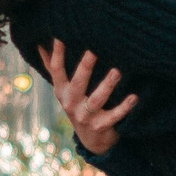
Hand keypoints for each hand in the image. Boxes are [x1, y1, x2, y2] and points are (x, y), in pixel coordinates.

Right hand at [41, 41, 138, 155]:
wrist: (92, 139)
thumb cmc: (78, 105)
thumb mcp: (64, 89)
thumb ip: (53, 67)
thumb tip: (40, 43)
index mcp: (61, 91)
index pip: (56, 70)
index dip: (58, 54)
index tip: (62, 36)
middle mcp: (71, 103)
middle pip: (78, 83)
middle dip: (85, 66)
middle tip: (94, 50)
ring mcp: (85, 116)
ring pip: (96, 100)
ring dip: (107, 85)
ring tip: (117, 71)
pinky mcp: (101, 126)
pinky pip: (114, 116)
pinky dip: (124, 107)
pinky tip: (134, 97)